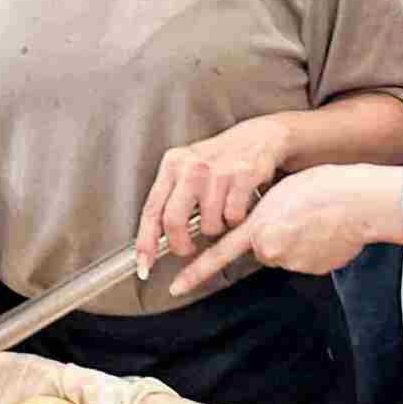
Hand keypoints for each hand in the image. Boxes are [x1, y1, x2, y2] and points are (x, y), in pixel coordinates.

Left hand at [136, 116, 289, 266]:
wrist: (258, 138)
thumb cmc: (219, 161)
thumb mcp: (187, 171)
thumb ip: (171, 199)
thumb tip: (155, 239)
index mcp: (172, 165)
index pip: (151, 210)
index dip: (145, 242)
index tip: (144, 265)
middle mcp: (191, 166)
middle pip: (173, 221)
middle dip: (180, 245)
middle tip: (187, 248)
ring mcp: (217, 171)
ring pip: (208, 224)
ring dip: (215, 229)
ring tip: (220, 216)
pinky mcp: (243, 175)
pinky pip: (233, 216)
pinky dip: (235, 220)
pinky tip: (237, 208)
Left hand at [168, 166, 394, 296]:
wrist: (355, 200)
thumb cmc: (320, 188)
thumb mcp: (277, 194)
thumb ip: (259, 217)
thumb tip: (259, 237)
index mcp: (256, 226)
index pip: (218, 255)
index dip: (195, 273)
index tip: (175, 288)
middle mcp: (269, 248)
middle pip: (260, 250)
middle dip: (271, 238)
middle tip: (294, 219)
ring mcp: (290, 262)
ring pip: (283, 255)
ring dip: (293, 244)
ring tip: (313, 223)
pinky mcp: (311, 270)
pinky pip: (304, 262)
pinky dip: (311, 251)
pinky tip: (325, 235)